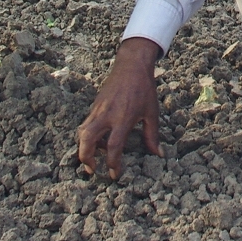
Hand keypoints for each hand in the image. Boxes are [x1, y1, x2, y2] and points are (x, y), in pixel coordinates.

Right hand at [75, 37, 162, 178]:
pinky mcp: (95, 106)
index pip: (113, 146)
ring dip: (84, 148)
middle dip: (86, 158)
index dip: (113, 163)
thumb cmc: (144, 89)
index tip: (115, 174)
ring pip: (83, 132)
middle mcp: (107, 115)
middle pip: (88, 140)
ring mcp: (98, 110)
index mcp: (123, 118)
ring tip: (92, 159)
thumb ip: (152, 135)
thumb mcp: (152, 113)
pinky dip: (88, 136)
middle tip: (92, 170)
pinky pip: (87, 124)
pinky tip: (98, 142)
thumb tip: (158, 155)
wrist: (132, 66)